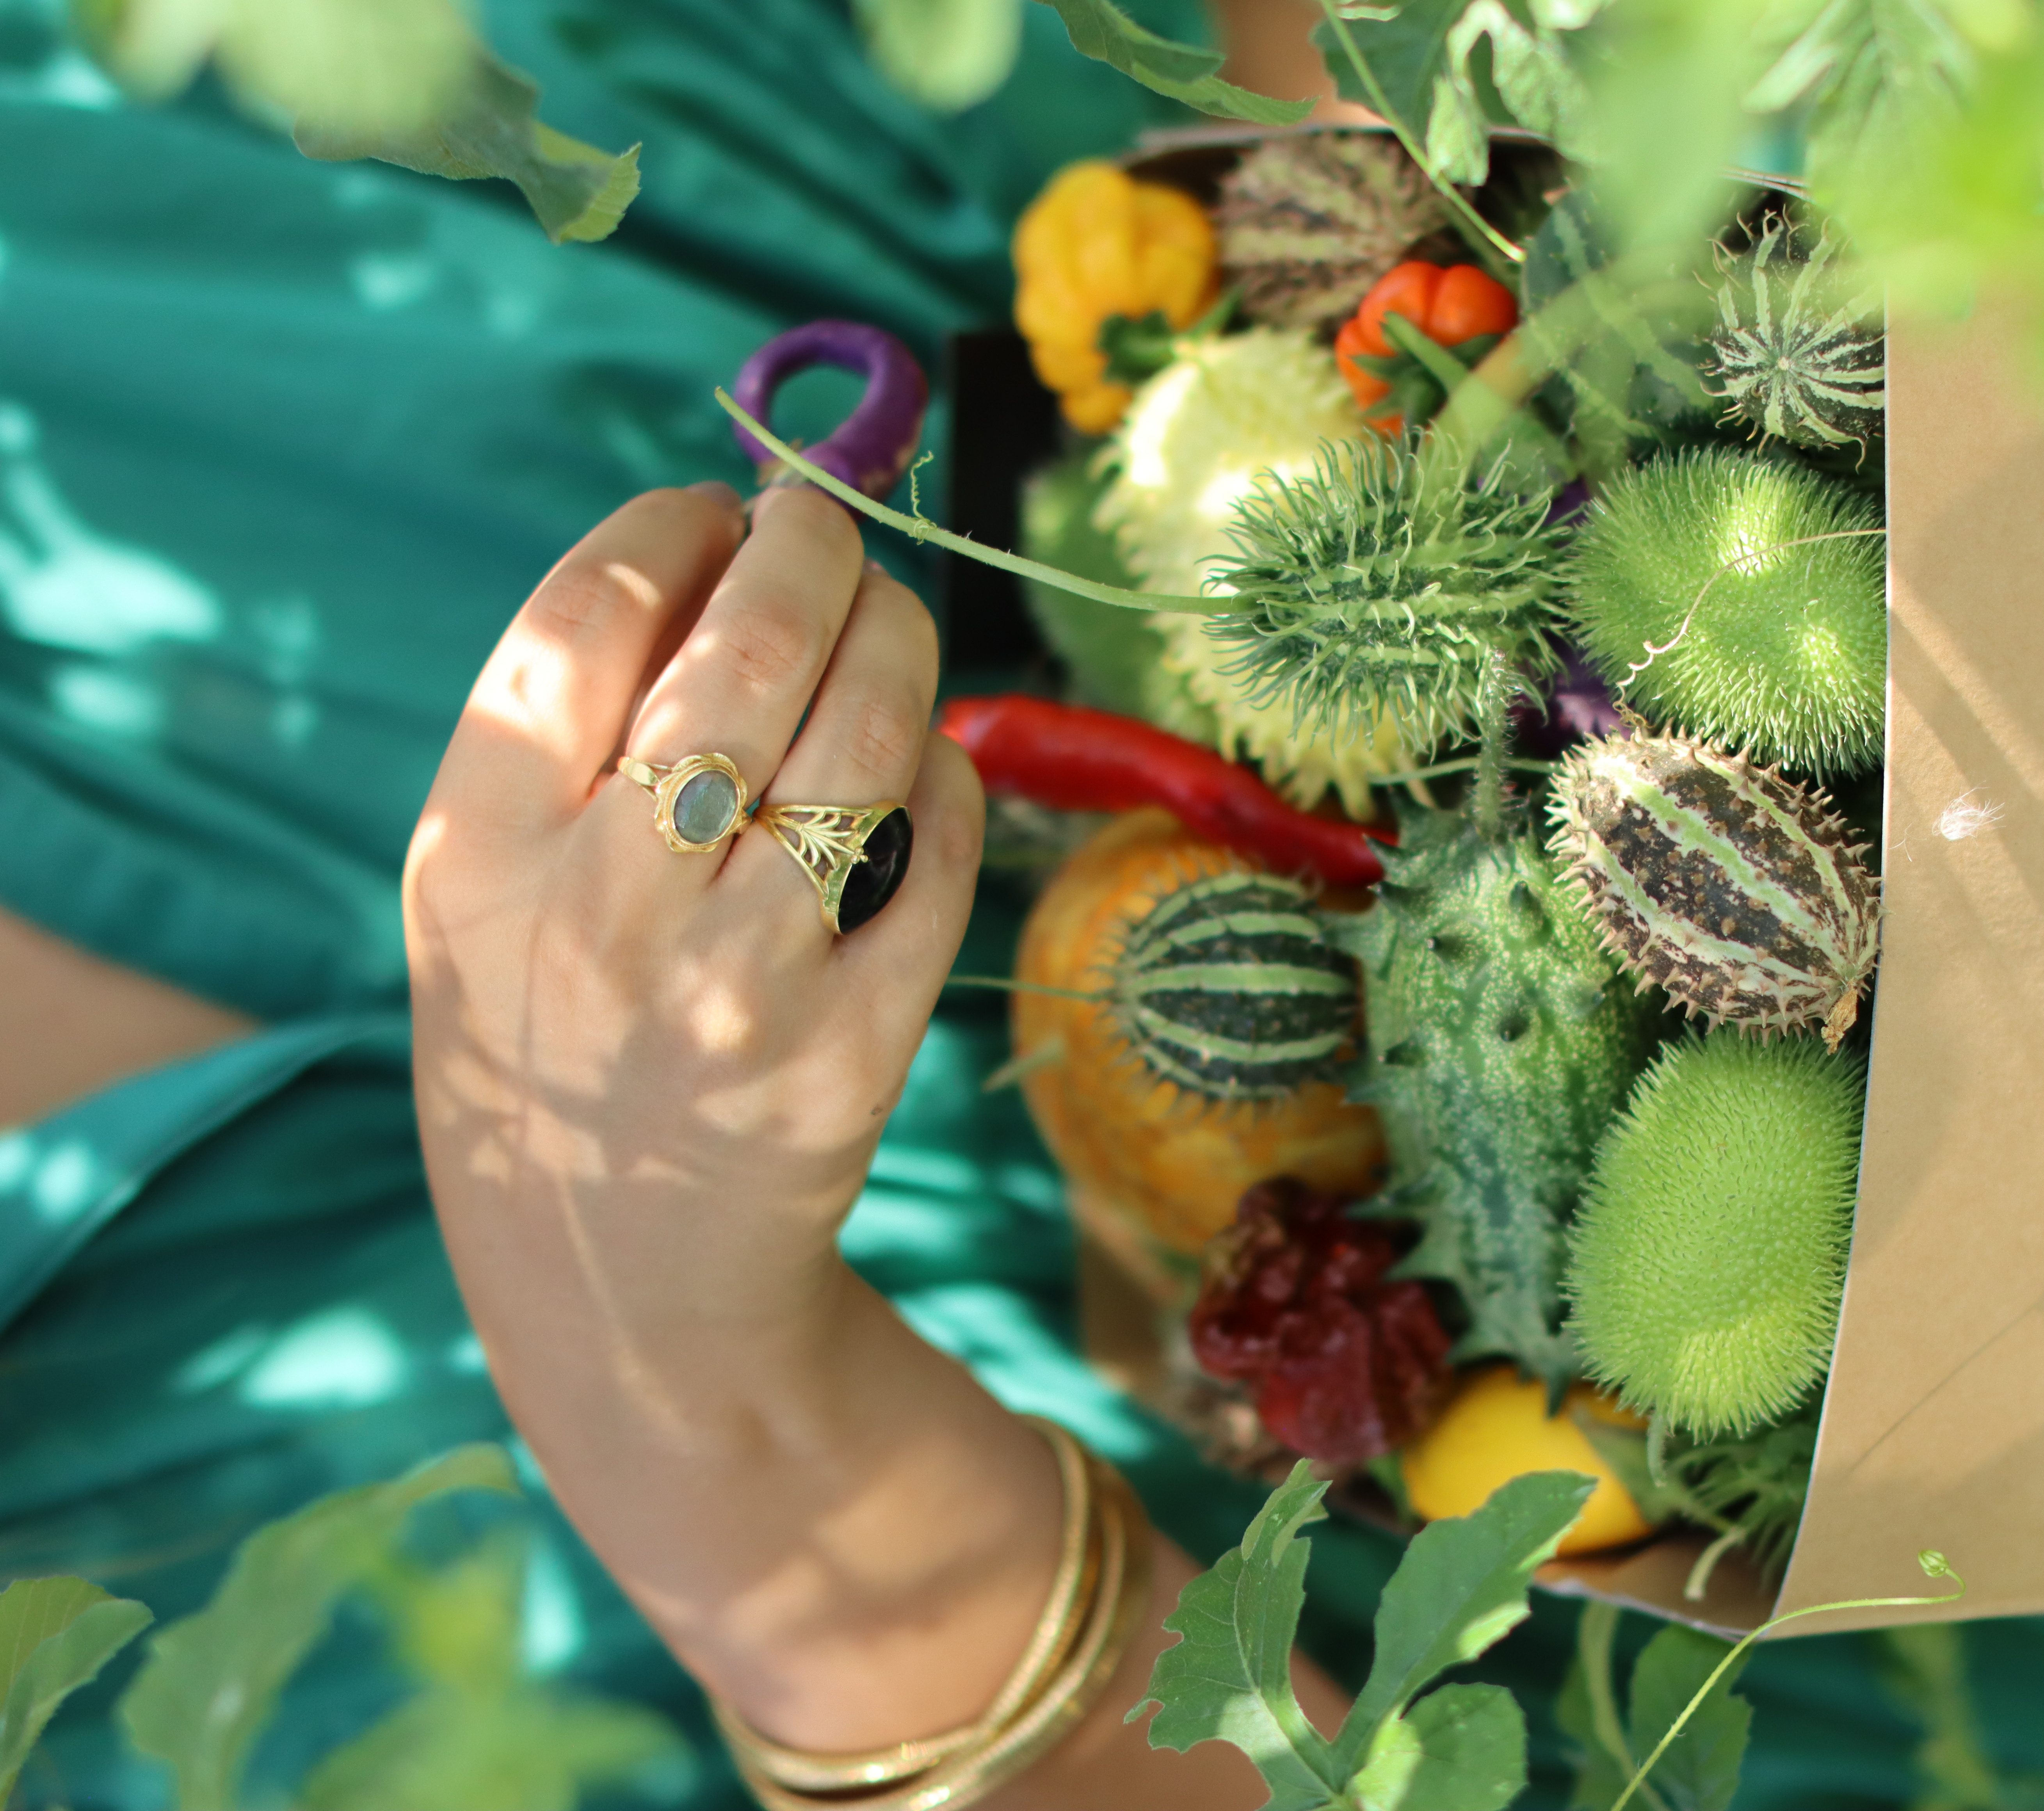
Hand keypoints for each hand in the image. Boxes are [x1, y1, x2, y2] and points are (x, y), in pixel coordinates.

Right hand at [404, 482, 1052, 1741]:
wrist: (620, 1292)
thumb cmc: (549, 1050)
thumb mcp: (485, 903)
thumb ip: (564, 743)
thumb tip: (717, 547)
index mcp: (475, 852)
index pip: (588, 611)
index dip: (676, 524)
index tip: (720, 507)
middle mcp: (600, 907)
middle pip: (749, 644)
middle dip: (814, 543)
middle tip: (832, 523)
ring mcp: (736, 981)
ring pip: (865, 730)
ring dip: (898, 636)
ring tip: (889, 618)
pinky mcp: (853, 1044)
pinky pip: (935, 849)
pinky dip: (942, 774)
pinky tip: (920, 765)